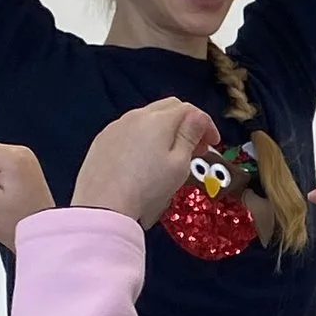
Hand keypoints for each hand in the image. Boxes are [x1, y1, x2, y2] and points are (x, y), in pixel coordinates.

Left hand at [72, 101, 220, 225]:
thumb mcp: (179, 165)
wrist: (103, 206)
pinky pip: (128, 130)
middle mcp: (136, 116)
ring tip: (170, 155)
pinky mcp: (102, 140)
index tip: (213, 143)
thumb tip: (198, 118)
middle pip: (168, 108)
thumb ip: (190, 136)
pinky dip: (143, 138)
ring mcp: (116, 127)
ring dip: (164, 130)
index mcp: (159, 120)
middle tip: (196, 147)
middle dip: (186, 123)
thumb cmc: (147, 188)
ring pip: (147, 118)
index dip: (206, 124)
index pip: (189, 110)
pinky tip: (144, 160)